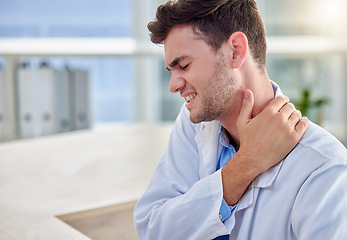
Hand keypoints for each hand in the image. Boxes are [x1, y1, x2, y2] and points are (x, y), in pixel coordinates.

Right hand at [222, 89, 307, 204]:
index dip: (282, 101)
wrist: (254, 158)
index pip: (282, 99)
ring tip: (290, 120)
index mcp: (268, 112)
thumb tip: (247, 91)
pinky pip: (304, 124)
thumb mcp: (242, 121)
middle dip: (288, 108)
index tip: (282, 104)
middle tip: (285, 114)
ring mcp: (288, 128)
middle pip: (290, 106)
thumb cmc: (247, 139)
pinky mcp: (294, 137)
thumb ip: (246, 105)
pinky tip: (299, 123)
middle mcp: (279, 118)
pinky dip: (303, 122)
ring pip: (297, 114)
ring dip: (294, 115)